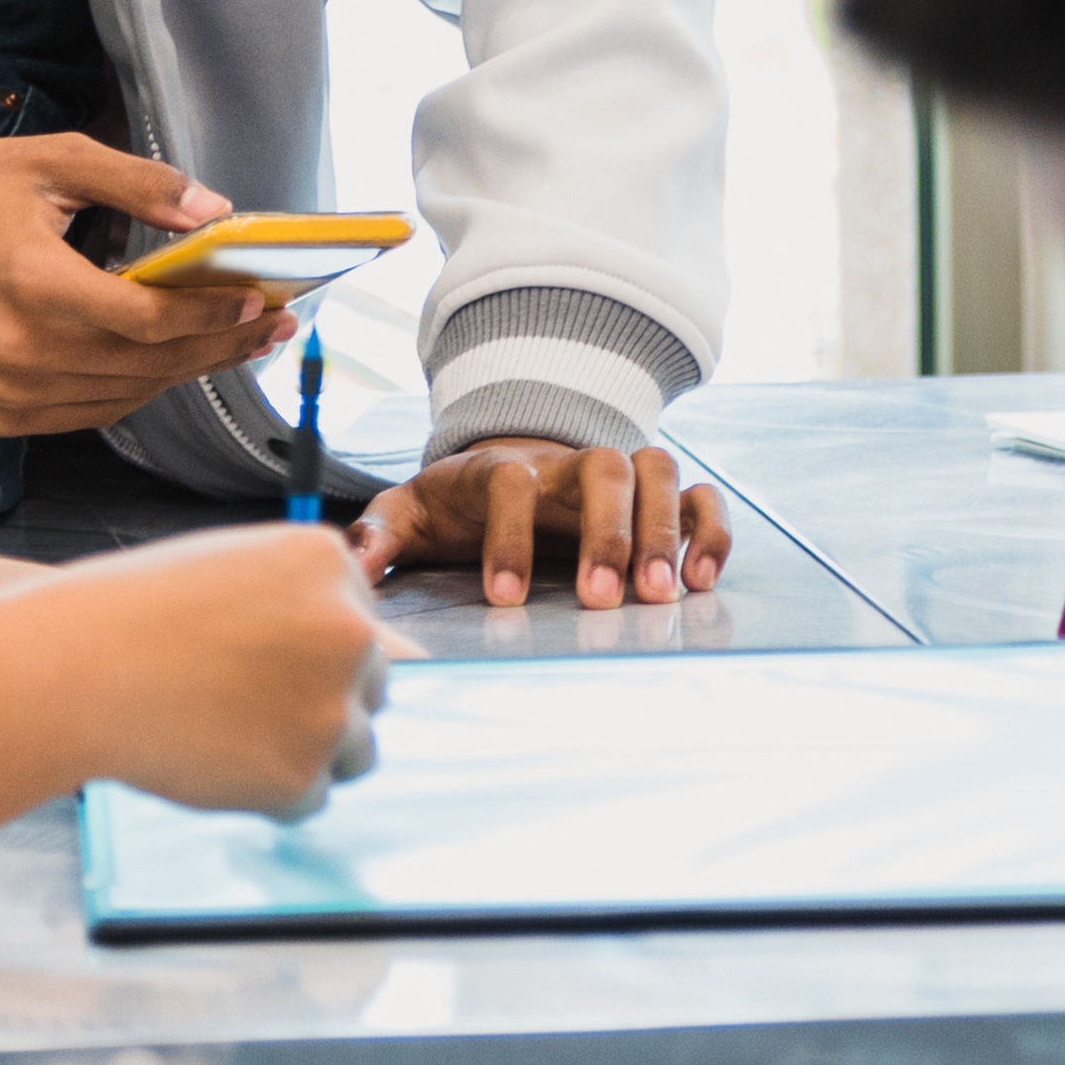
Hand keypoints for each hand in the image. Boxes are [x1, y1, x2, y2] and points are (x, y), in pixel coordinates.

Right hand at [0, 135, 280, 431]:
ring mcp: (5, 392)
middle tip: (269, 326)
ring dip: (184, 371)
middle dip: (219, 345)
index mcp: (32, 285)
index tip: (259, 299)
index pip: (147, 319)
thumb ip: (139, 183)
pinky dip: (134, 389)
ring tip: (232, 342)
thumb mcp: (53, 161)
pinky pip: (90, 412)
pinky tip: (168, 361)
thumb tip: (215, 211)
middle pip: (147, 365)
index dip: (211, 315)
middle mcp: (18, 352)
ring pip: (125, 396)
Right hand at [44, 520, 390, 810]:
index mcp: (331, 563)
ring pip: (355, 748)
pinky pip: (310, 797)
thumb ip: (305, 599)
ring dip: (303, 750)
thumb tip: (397, 656)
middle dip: (318, 702)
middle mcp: (349, 629)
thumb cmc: (139, 614)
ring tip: (225, 730)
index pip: (366, 627)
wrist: (75, 668)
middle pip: (371, 687)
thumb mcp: (235, 571)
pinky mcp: (304, 773)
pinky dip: (269, 792)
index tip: (256, 658)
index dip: (306, 652)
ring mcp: (332, 705)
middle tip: (238, 701)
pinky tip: (213, 759)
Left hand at [356, 439, 738, 610]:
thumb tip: (355, 563)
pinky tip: (701, 580)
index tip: (505, 599)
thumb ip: (381, 534)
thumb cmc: (457, 503)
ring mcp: (615, 476)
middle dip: (607, 534)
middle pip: (601, 468)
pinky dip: (708, 530)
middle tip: (602, 600)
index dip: (509, 537)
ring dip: (662, 532)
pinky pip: (697, 496)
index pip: (509, 481)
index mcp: (500, 467)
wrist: (505, 468)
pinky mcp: (653, 499)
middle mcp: (565, 464)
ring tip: (659, 596)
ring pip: (655, 472)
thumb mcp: (408, 513)